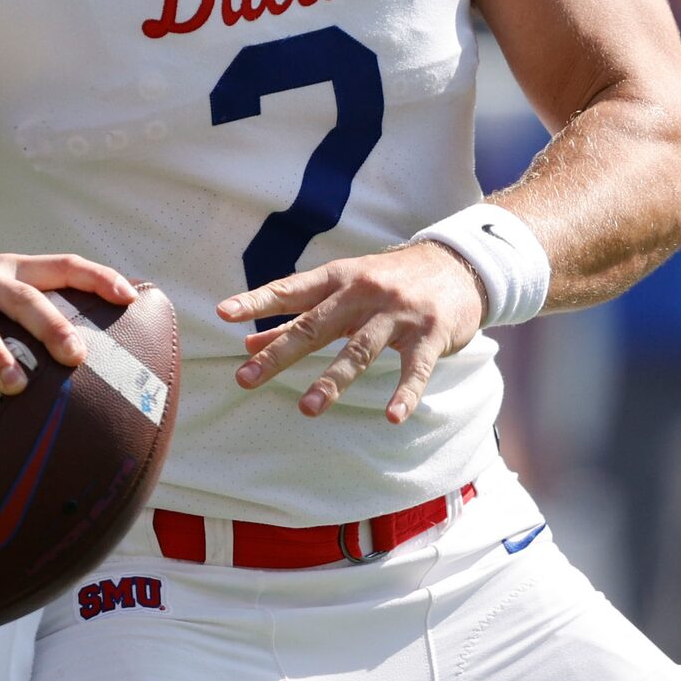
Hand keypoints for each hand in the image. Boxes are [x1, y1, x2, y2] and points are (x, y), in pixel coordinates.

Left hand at [219, 240, 486, 422]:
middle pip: (315, 325)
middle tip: (246, 378)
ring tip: (306, 409)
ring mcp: (398, 313)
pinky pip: (416, 368)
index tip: (223, 313)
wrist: (458, 264)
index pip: (290, 291)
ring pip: (359, 349)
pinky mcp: (431, 333)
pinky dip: (405, 393)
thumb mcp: (342, 290)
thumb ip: (295, 318)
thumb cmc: (387, 280)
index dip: (256, 301)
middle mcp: (363, 292)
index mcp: (337, 279)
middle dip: (278, 354)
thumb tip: (246, 343)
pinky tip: (392, 416)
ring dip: (332, 380)